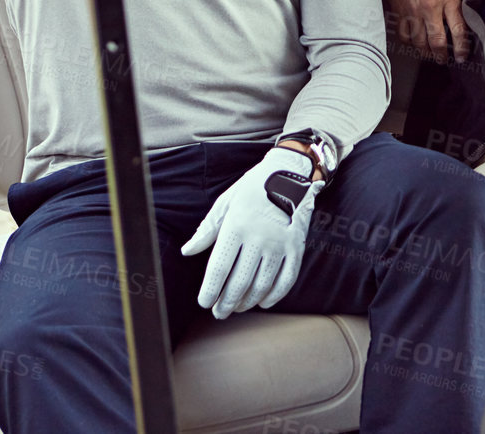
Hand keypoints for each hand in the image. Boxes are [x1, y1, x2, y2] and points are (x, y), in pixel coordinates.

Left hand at [181, 147, 322, 317]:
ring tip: (237, 307)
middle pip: (239, 282)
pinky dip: (274, 296)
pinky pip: (286, 280)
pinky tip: (263, 302)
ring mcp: (280, 244)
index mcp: (236, 226)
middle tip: (219, 312)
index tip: (205, 302)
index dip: (210, 291)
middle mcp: (258, 237)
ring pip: (262, 285)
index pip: (219, 269)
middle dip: (226, 303)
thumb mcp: (225, 203)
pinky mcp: (296, 247)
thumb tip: (188, 251)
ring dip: (247, 302)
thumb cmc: (252, 188)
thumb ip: (207, 229)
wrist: (289, 173)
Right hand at [371, 0, 470, 62]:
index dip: (462, 48)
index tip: (462, 55)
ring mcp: (412, 11)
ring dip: (426, 52)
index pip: (458, 30)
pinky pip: (404, 35)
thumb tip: (458, 20)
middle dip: (442, 56)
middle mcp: (430, 6)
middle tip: (445, 59)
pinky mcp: (398, 11)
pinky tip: (414, 41)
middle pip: (437, 43)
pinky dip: (410, 42)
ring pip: (419, 43)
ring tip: (431, 54)